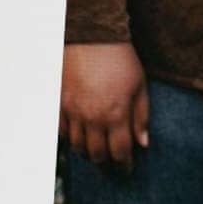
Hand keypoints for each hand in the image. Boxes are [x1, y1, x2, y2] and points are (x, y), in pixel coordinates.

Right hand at [60, 42, 149, 170]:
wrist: (91, 34)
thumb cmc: (120, 58)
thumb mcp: (139, 85)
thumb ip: (141, 116)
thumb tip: (143, 143)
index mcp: (116, 114)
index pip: (120, 153)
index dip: (124, 165)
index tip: (127, 169)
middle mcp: (92, 117)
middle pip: (96, 155)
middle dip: (106, 163)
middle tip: (112, 163)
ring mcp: (73, 111)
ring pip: (77, 146)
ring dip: (88, 152)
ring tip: (96, 150)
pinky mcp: (59, 102)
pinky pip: (62, 131)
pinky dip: (70, 138)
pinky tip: (79, 135)